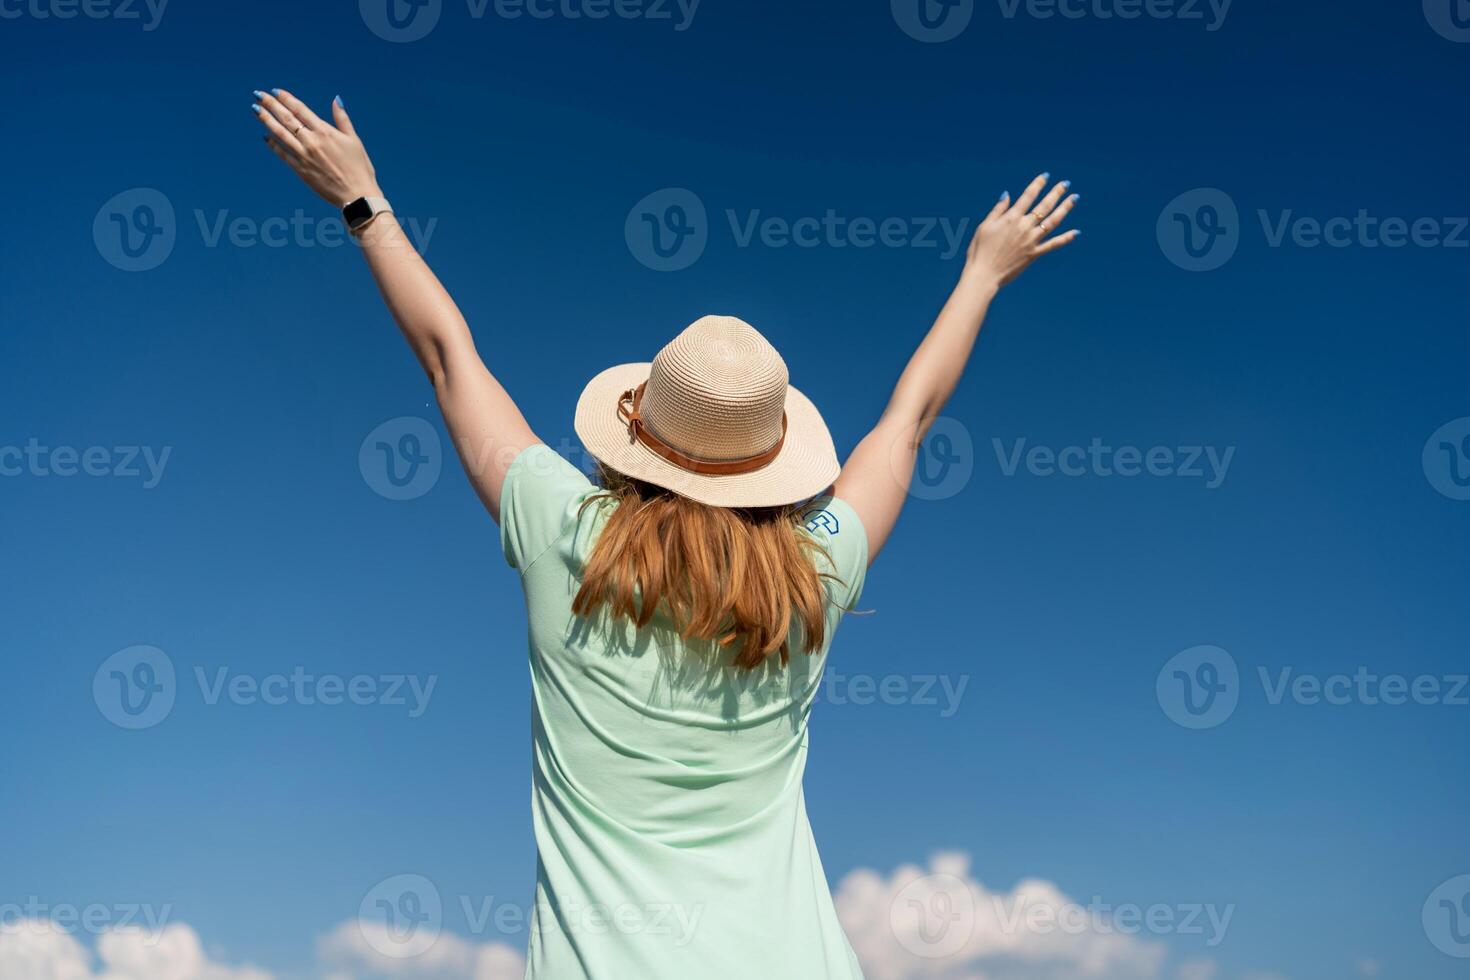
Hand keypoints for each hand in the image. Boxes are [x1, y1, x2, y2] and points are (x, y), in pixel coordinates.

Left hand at [251, 89, 381, 207]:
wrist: (357, 195)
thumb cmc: (359, 168)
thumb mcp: (354, 140)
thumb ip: (342, 119)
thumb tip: (336, 99)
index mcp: (325, 132)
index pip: (300, 110)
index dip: (286, 98)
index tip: (275, 91)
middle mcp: (312, 142)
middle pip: (286, 118)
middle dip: (271, 104)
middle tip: (258, 95)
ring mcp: (304, 156)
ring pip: (280, 134)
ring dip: (266, 120)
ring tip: (256, 110)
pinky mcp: (300, 170)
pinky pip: (283, 154)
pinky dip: (273, 145)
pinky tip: (266, 137)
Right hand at [960, 173, 1079, 289]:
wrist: (984, 275)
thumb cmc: (980, 251)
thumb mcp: (984, 226)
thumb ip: (998, 210)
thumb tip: (1008, 195)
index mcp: (1011, 218)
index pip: (1028, 196)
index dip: (1038, 185)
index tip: (1046, 176)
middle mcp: (1024, 227)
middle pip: (1044, 206)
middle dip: (1056, 193)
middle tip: (1066, 184)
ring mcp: (1031, 240)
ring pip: (1052, 221)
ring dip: (1065, 208)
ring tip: (1074, 198)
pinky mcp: (1034, 254)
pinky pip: (1053, 244)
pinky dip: (1065, 238)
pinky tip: (1076, 232)